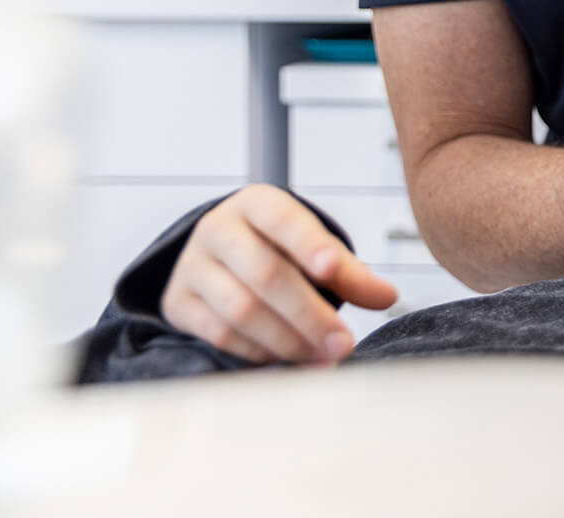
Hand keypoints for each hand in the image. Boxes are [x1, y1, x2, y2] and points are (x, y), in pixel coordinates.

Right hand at [160, 184, 399, 364]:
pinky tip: (288, 360)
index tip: (332, 271)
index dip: (308, 245)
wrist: (220, 255)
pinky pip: (219, 334)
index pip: (283, 220)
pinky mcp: (178, 303)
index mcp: (256, 203)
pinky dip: (258, 352)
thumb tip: (385, 297)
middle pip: (265, 273)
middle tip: (344, 343)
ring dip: (288, 341)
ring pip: (240, 309)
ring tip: (324, 359)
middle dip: (310, 314)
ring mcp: (192, 266)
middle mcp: (218, 228)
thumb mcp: (312, 247)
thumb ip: (349, 272)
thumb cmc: (277, 249)